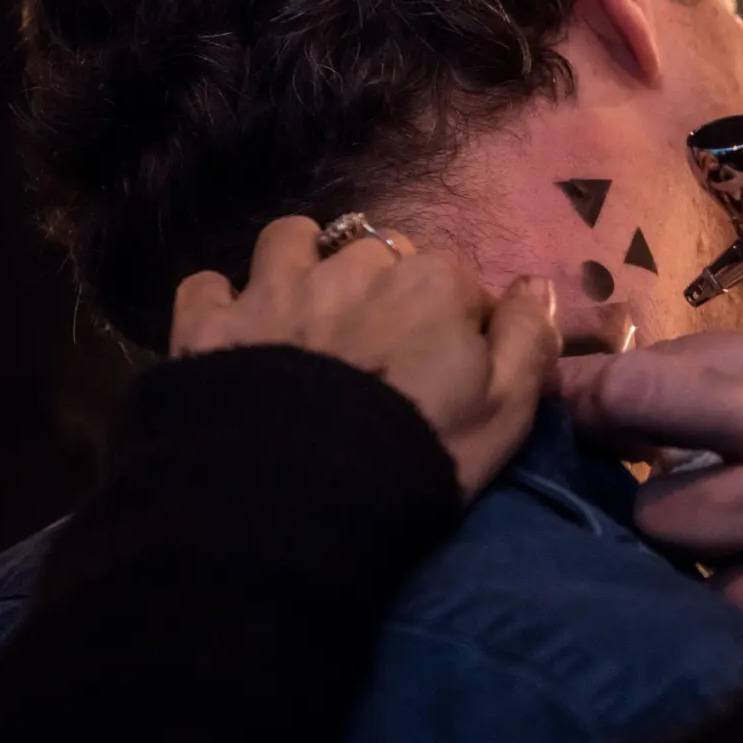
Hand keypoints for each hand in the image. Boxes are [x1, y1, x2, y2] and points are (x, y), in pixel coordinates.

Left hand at [169, 216, 560, 498]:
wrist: (301, 501)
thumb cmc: (422, 454)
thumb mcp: (507, 408)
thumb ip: (529, 338)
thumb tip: (535, 285)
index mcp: (432, 282)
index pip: (457, 285)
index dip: (454, 324)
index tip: (447, 370)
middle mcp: (354, 267)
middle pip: (377, 256)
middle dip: (380, 287)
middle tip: (378, 348)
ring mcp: (275, 289)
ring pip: (290, 240)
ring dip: (300, 263)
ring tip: (304, 309)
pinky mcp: (209, 323)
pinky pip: (207, 285)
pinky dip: (220, 302)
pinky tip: (232, 330)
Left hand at [566, 329, 742, 666]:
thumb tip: (627, 397)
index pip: (648, 371)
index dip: (591, 396)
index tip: (569, 411)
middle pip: (630, 434)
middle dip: (612, 458)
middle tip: (611, 474)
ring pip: (663, 531)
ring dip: (681, 545)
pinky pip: (712, 605)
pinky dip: (727, 605)